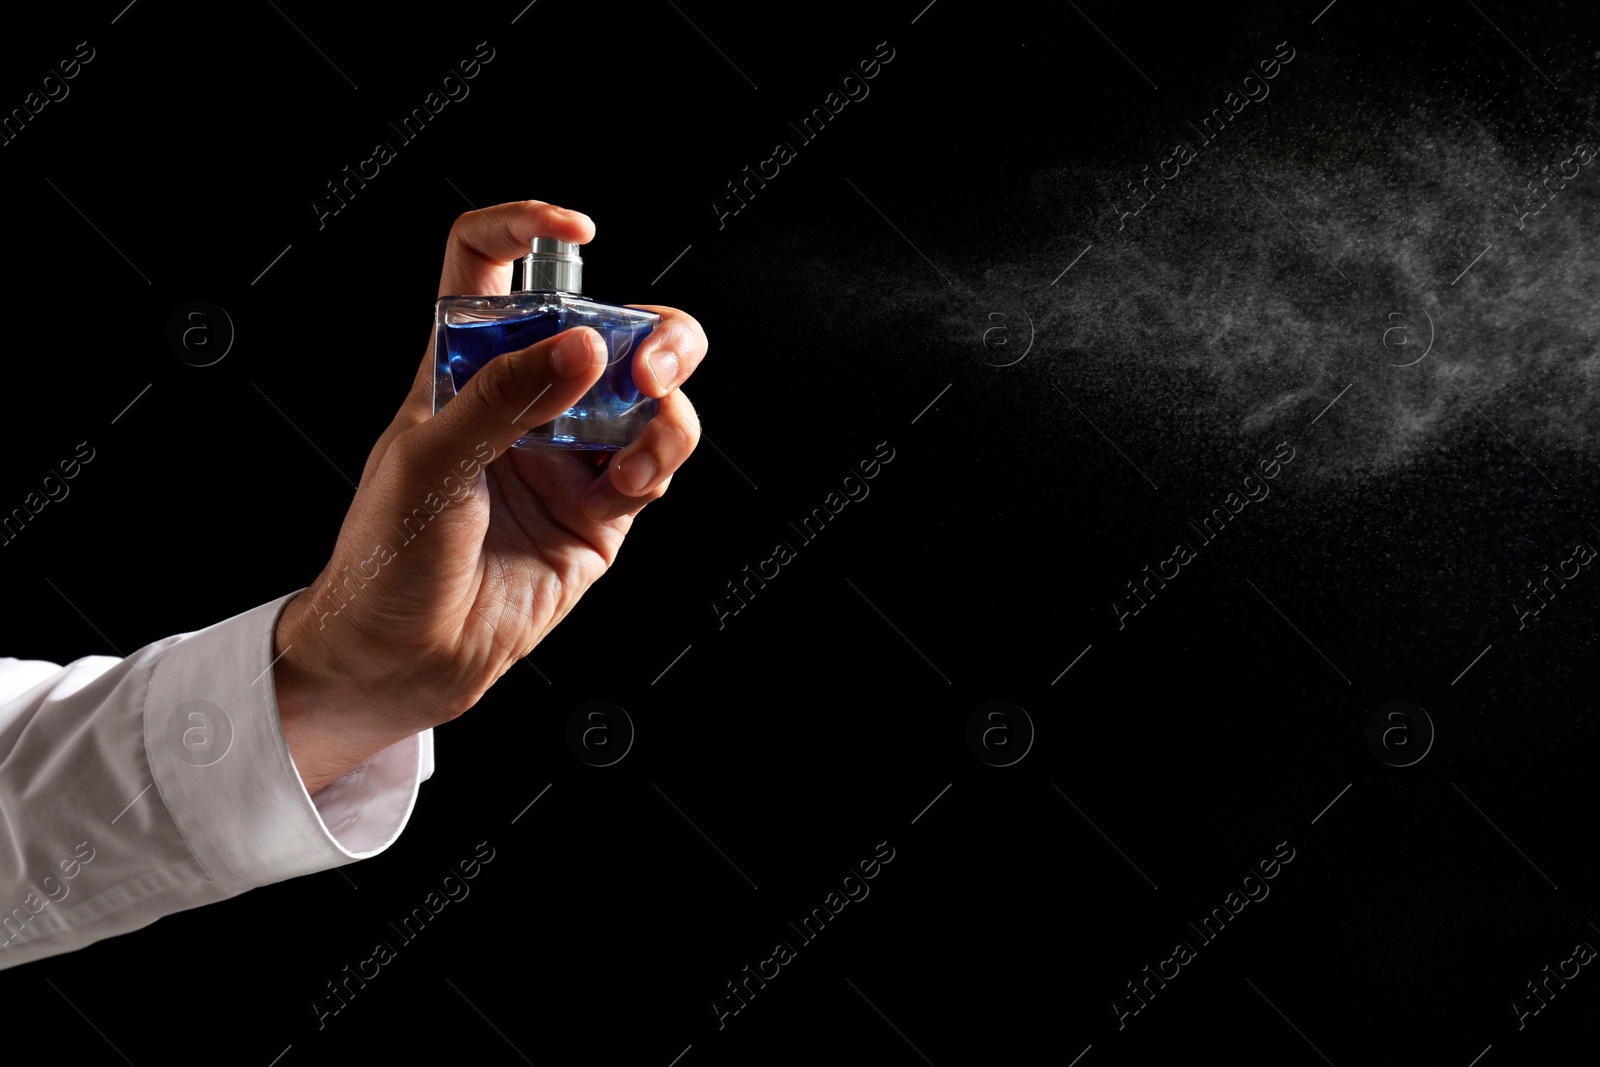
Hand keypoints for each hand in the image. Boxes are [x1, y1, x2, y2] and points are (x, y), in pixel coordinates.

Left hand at [272, 200, 706, 793]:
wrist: (406, 657)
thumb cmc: (389, 554)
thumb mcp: (430, 458)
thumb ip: (507, 396)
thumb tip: (587, 344)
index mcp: (462, 362)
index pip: (490, 263)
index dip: (528, 226)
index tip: (576, 229)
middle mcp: (525, 399)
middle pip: (607, 324)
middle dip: (649, 329)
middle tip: (649, 358)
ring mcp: (569, 452)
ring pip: (649, 393)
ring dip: (665, 397)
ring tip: (644, 425)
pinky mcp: (602, 509)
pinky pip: (654, 460)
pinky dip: (659, 454)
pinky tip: (631, 472)